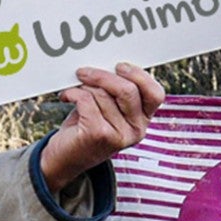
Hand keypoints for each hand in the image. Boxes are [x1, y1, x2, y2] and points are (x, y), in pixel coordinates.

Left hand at [39, 62, 165, 190]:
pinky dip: (73, 94)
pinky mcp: (100, 136)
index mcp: (143, 120)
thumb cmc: (87, 125)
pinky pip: (87, 101)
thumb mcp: (108, 107)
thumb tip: (107, 64)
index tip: (119, 66)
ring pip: (103, 94)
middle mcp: (137, 130)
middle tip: (84, 72)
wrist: (65, 157)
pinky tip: (67, 97)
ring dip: (84, 87)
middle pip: (128, 90)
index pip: (155, 94)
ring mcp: (120, 136)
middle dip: (103, 76)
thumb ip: (116, 90)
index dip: (139, 75)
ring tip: (74, 90)